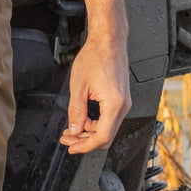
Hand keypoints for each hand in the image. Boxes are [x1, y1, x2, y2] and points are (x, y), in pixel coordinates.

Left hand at [61, 34, 130, 154]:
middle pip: (106, 136)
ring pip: (107, 129)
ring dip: (89, 133)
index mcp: (114, 104)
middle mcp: (123, 106)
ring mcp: (124, 103)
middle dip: (85, 141)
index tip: (72, 148)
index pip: (102, 137)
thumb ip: (76, 112)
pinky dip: (95, 123)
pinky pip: (109, 119)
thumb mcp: (79, 87)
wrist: (108, 42)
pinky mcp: (121, 99)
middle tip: (67, 139)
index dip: (85, 146)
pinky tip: (82, 121)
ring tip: (71, 130)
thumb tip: (74, 131)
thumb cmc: (95, 57)